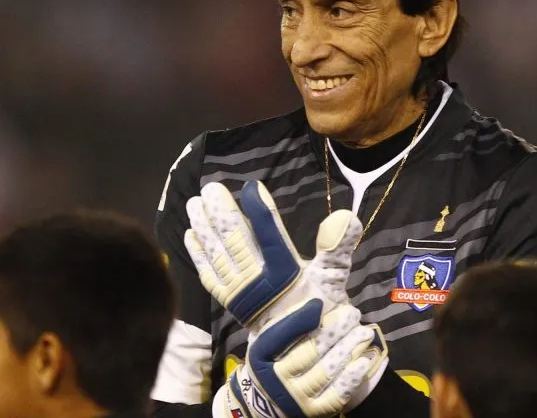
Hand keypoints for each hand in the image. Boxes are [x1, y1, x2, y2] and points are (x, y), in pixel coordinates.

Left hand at [183, 180, 358, 334]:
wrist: (298, 348)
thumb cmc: (317, 305)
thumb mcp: (334, 277)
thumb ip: (338, 246)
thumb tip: (346, 216)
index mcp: (288, 273)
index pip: (272, 236)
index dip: (261, 211)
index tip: (253, 187)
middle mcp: (261, 282)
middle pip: (237, 242)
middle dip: (222, 213)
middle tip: (211, 189)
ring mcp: (240, 292)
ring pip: (218, 254)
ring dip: (205, 228)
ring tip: (195, 204)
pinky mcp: (228, 301)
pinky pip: (208, 276)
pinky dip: (198, 255)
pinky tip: (191, 235)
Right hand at [215, 298, 386, 417]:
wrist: (265, 404)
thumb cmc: (273, 361)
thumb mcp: (268, 341)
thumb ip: (285, 321)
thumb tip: (311, 297)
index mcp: (260, 356)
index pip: (278, 337)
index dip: (299, 319)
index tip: (319, 303)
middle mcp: (275, 379)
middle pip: (309, 352)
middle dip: (334, 330)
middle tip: (352, 313)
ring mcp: (295, 398)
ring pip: (325, 371)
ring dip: (348, 349)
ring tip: (364, 332)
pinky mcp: (313, 411)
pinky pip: (336, 395)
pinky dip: (350, 378)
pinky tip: (363, 361)